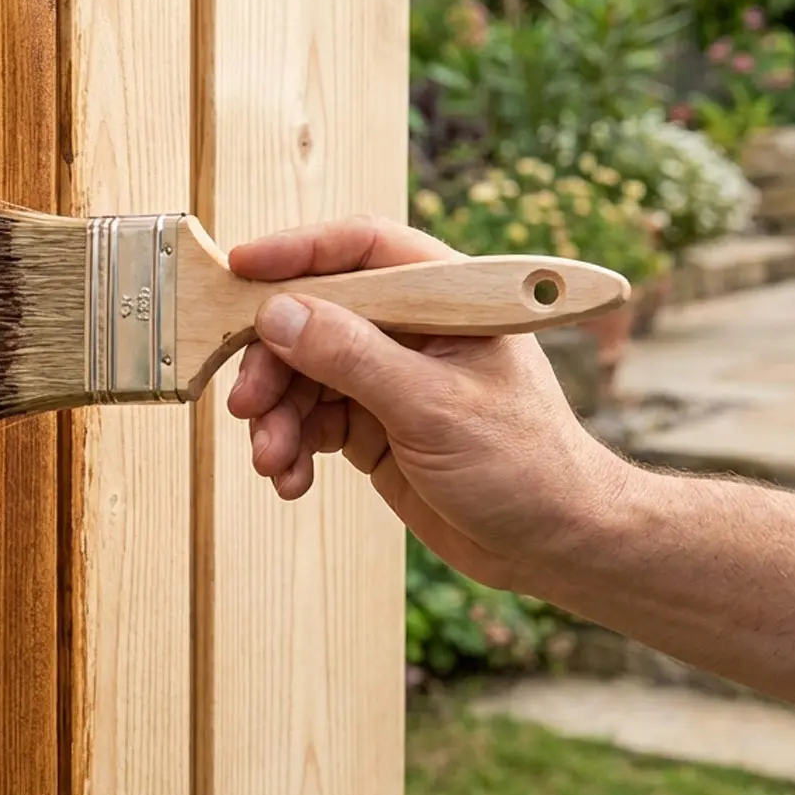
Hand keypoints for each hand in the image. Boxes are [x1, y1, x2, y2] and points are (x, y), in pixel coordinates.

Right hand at [223, 215, 633, 590]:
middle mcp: (412, 329)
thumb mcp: (433, 407)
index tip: (240, 267)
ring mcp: (390, 378)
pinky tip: (291, 478)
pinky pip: (312, 421)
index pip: (362, 249)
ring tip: (273, 460)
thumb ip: (353, 357)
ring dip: (277, 416)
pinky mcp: (374, 425)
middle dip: (273, 361)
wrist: (553, 544)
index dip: (298, 251)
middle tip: (248, 403)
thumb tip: (279, 314)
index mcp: (445, 299)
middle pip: (315, 317)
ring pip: (304, 374)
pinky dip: (292, 447)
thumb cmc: (525, 464)